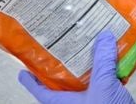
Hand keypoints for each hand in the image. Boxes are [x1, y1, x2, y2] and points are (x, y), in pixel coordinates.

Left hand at [18, 31, 133, 103]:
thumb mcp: (103, 86)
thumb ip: (103, 61)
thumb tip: (104, 37)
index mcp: (62, 103)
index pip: (40, 90)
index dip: (31, 79)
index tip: (23, 70)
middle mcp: (73, 103)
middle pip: (61, 84)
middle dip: (61, 67)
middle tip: (61, 49)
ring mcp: (89, 102)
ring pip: (82, 84)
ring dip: (87, 68)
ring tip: (88, 50)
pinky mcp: (105, 102)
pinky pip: (101, 86)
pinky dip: (105, 74)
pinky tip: (112, 62)